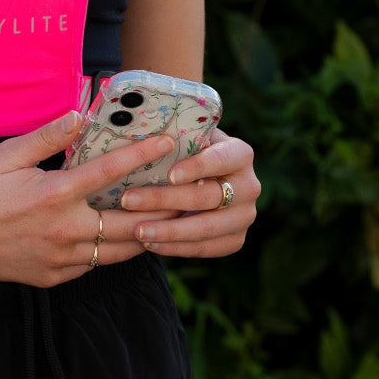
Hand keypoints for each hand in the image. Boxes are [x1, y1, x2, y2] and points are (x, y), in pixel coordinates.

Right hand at [0, 110, 182, 286]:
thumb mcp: (5, 156)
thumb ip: (47, 137)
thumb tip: (80, 114)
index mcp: (53, 195)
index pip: (109, 172)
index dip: (142, 155)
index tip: (167, 141)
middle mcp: (63, 231)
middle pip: (130, 223)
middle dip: (163, 209)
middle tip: (189, 195)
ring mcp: (59, 259)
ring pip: (118, 251)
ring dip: (144, 235)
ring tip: (168, 220)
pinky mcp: (52, 278)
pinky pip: (94, 266)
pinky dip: (111, 252)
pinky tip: (122, 239)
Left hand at [114, 126, 259, 258]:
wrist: (205, 181)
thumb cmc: (187, 153)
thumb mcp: (187, 139)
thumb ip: (176, 134)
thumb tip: (147, 131)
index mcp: (240, 154)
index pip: (221, 159)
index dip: (197, 167)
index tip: (169, 175)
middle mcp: (249, 185)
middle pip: (207, 196)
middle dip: (165, 199)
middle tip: (129, 200)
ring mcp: (245, 215)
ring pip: (206, 227)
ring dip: (169, 231)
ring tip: (137, 230)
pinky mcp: (236, 239)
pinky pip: (206, 248)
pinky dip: (176, 248)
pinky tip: (150, 244)